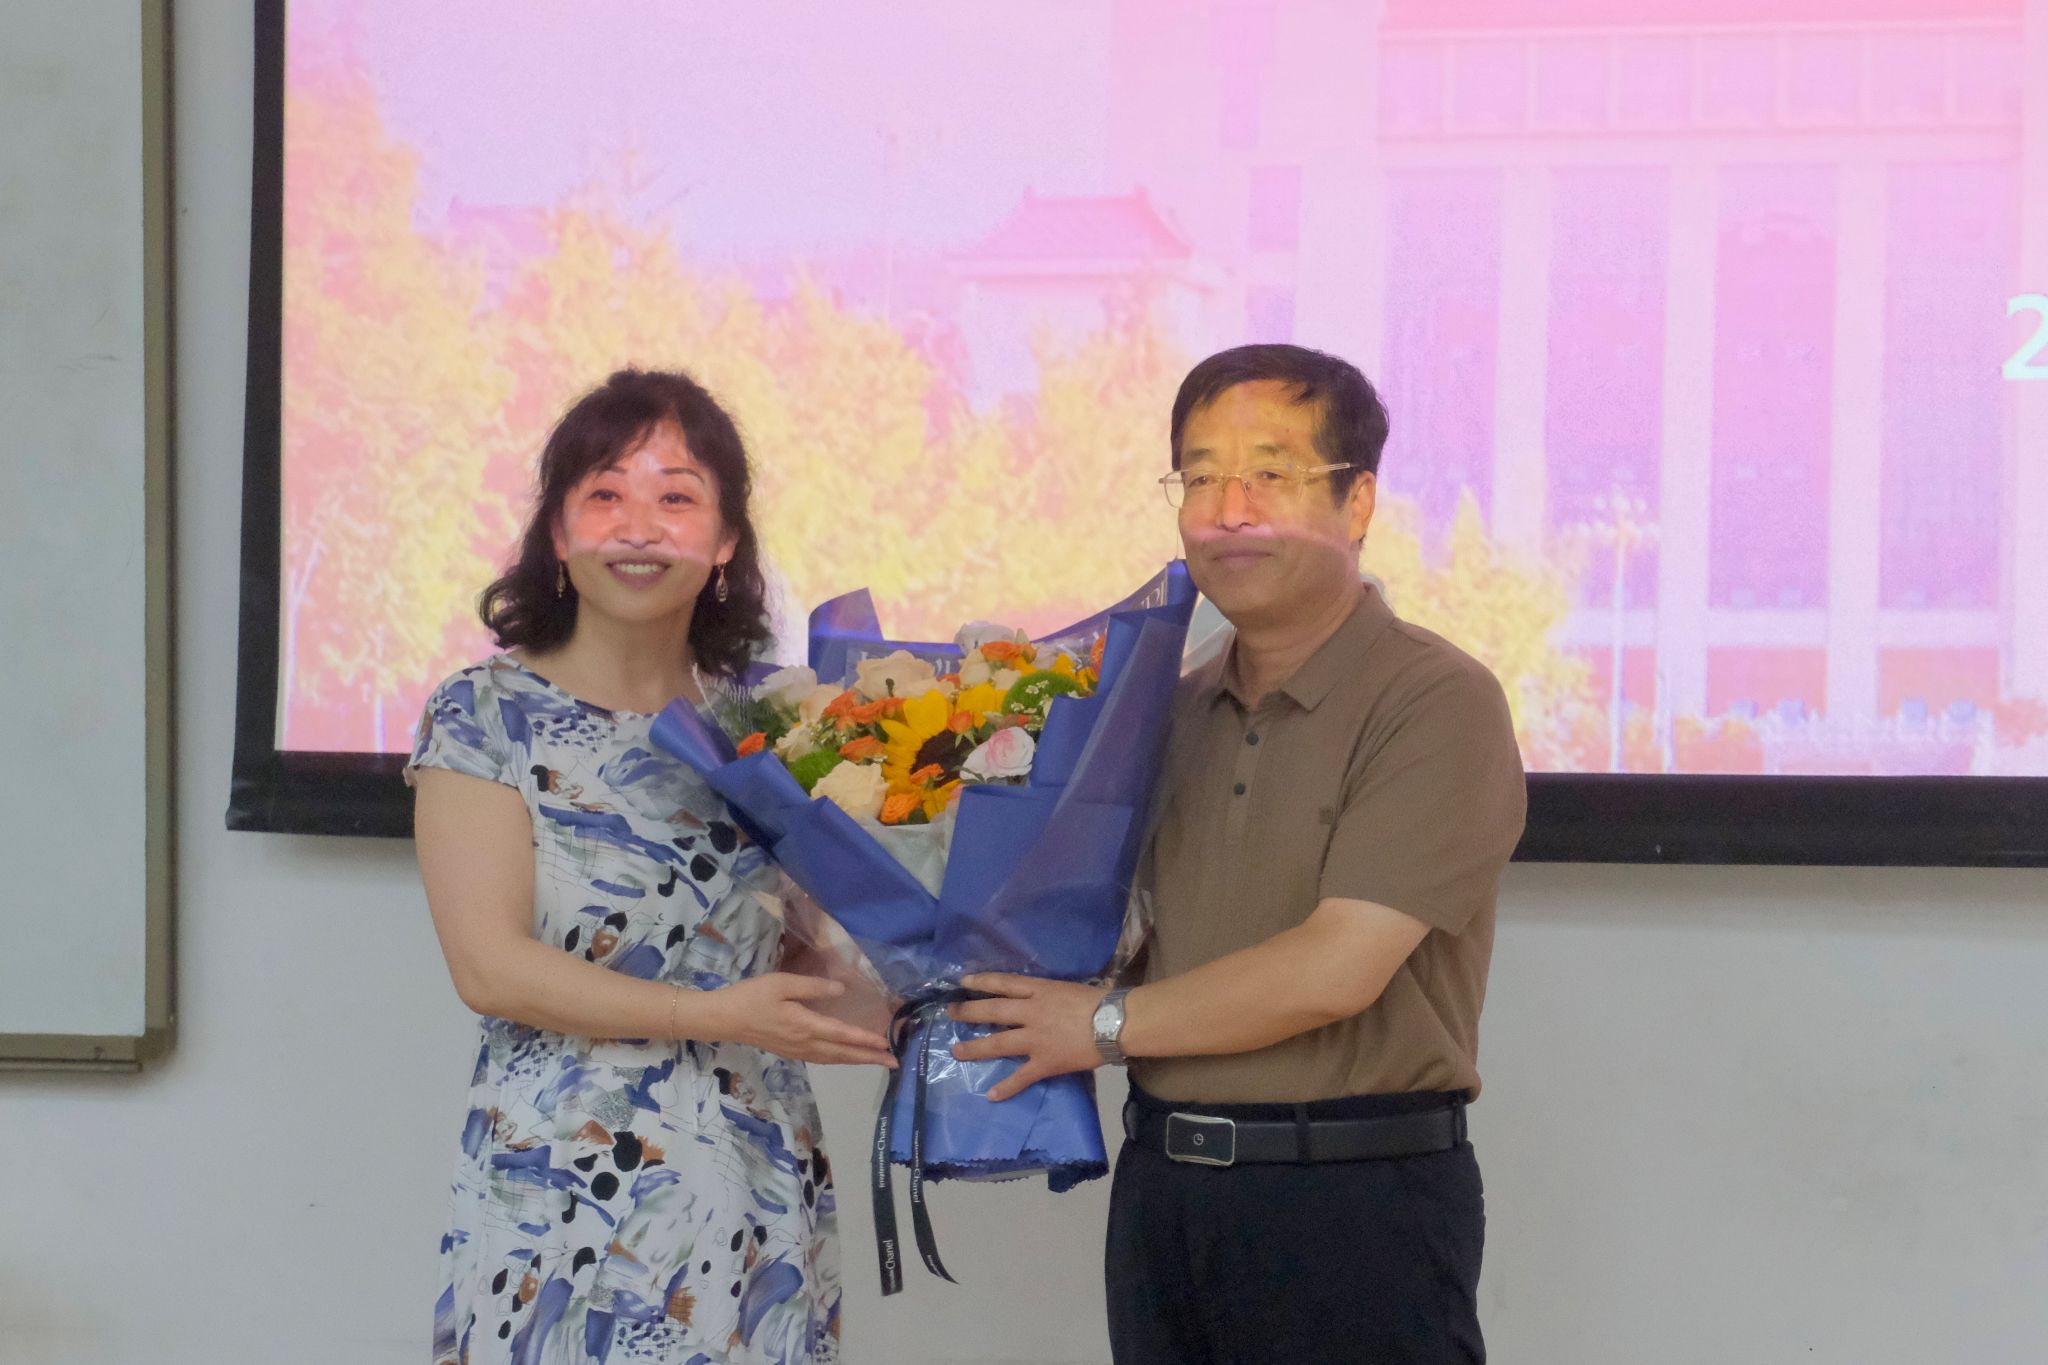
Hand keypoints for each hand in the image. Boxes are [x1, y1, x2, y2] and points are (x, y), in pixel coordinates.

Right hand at [704, 974, 898, 1067]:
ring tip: (877, 1061)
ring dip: (857, 1060)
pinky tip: (846, 1056)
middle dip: (869, 1058)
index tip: (886, 1044)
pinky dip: (840, 1059)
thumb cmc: (752, 997)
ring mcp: (797, 1051)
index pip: (842, 1035)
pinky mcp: (790, 1051)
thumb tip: (841, 990)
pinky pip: (823, 1059)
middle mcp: (804, 1043)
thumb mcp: (782, 984)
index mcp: (804, 1026)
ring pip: (833, 1059)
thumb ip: (813, 987)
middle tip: (894, 1062)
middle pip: (842, 1054)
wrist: (724, 1018)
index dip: (865, 1040)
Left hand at [949, 973, 1104, 1101]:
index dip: (981, 982)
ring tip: (956, 1051)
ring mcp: (1035, 1039)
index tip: (963, 982)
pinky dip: (1005, 1087)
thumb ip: (1051, 993)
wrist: (1115, 1023)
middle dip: (968, 1012)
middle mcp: (1031, 1013)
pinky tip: (990, 1095)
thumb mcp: (1069, 988)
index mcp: (1039, 991)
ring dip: (975, 1048)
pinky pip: (1021, 1077)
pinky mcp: (1044, 1062)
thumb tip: (1042, 996)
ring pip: (998, 1043)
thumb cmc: (1100, 1001)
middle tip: (951, 1013)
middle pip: (992, 1011)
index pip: (1003, 983)